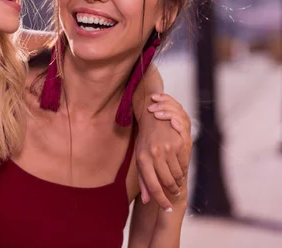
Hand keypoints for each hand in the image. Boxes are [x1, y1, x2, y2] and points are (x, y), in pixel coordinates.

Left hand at [136, 94, 191, 210]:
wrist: (152, 116)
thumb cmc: (144, 141)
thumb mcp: (140, 158)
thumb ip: (143, 180)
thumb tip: (148, 201)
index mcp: (142, 160)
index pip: (152, 187)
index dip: (160, 200)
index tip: (166, 209)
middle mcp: (155, 154)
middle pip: (167, 183)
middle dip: (171, 192)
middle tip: (174, 193)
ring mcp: (168, 148)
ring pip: (178, 175)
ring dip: (178, 181)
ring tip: (176, 181)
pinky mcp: (179, 143)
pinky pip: (185, 164)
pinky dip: (183, 170)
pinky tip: (180, 170)